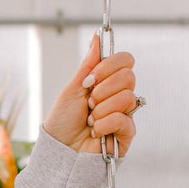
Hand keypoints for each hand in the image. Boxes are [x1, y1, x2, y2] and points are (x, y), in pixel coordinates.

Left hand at [44, 32, 138, 155]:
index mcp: (107, 82)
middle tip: (88, 103)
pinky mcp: (127, 133)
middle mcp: (119, 95)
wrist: (59, 150)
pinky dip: (103, 125)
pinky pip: (124, 119)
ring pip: (127, 97)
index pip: (125, 60)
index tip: (88, 80)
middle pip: (129, 76)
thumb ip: (88, 64)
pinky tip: (95, 132)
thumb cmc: (63, 121)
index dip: (108, 67)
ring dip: (101, 109)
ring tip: (90, 120)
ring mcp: (125, 114)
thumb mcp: (72, 89)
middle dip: (102, 90)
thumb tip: (97, 37)